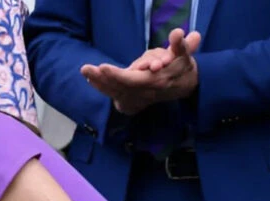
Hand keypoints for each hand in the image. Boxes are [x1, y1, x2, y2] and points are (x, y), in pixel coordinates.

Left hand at [81, 30, 199, 114]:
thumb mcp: (184, 54)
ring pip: (113, 91)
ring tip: (85, 72)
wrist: (183, 86)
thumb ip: (180, 44)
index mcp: (154, 82)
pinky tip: (91, 80)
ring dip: (98, 82)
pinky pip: (114, 94)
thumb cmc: (182, 66)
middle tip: (85, 69)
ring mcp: (137, 97)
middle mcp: (143, 92)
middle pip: (117, 86)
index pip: (131, 80)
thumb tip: (177, 33)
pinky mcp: (132, 99)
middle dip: (101, 78)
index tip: (102, 68)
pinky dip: (103, 87)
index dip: (116, 75)